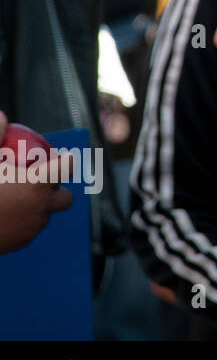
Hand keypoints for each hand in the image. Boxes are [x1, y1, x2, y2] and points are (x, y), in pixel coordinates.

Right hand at [0, 111, 74, 254]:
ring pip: (45, 216)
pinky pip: (29, 231)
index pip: (67, 167)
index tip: (61, 158)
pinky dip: (24, 223)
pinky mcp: (22, 242)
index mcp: (37, 183)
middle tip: (43, 183)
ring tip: (22, 199)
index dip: (67, 161)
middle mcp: (41, 207)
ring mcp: (33, 228)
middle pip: (65, 198)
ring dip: (40, 208)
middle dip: (58, 190)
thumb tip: (2, 116)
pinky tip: (8, 216)